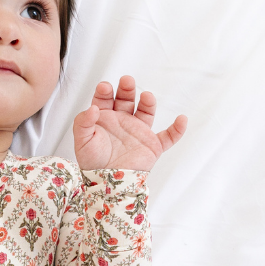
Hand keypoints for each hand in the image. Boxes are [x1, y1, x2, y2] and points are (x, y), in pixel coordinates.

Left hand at [72, 76, 186, 171]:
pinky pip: (168, 137)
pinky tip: (182, 119)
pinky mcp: (152, 146)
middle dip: (126, 90)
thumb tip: (92, 107)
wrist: (108, 185)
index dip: (105, 92)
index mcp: (105, 120)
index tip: (105, 87)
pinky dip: (177, 130)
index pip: (105, 100)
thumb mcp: (82, 141)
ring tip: (147, 97)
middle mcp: (123, 122)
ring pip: (146, 112)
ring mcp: (138, 133)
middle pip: (126, 100)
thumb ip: (83, 123)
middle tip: (126, 81)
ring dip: (148, 103)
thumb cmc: (93, 163)